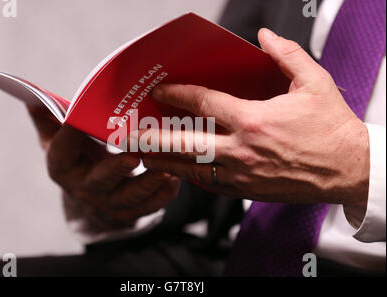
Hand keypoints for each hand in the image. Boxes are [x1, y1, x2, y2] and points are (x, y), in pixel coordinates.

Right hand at [27, 105, 179, 231]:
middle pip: (99, 181)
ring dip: (147, 184)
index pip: (62, 151)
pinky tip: (174, 180)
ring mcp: (107, 203)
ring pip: (128, 198)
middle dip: (116, 169)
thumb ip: (49, 120)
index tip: (82, 117)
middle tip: (133, 155)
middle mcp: (83, 188)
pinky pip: (147, 207)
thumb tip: (31, 98)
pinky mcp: (129, 211)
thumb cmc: (78, 156)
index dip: (70, 135)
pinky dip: (162, 195)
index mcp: (63, 167)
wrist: (91, 191)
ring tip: (165, 169)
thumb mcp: (59, 140)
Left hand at [140, 28, 368, 221]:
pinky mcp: (247, 191)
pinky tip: (180, 172)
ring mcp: (242, 175)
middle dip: (153, 139)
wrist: (349, 169)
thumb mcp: (314, 83)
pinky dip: (192, 177)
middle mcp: (242, 150)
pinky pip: (210, 184)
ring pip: (193, 169)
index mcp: (254, 120)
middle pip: (186, 144)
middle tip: (129, 136)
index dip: (178, 94)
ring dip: (166, 163)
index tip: (161, 91)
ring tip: (144, 157)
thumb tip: (264, 37)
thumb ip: (286, 55)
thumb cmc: (331, 128)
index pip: (204, 103)